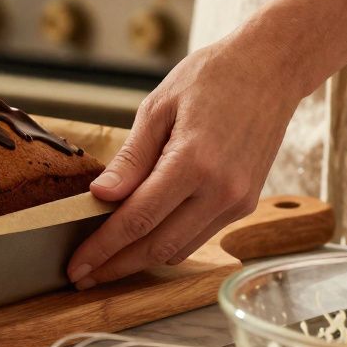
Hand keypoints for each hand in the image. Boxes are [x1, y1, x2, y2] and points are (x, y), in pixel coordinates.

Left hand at [65, 34, 305, 288]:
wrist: (271, 70)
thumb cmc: (211, 79)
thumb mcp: (158, 108)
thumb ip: (131, 158)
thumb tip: (100, 195)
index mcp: (193, 162)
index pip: (136, 219)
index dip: (102, 248)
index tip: (75, 266)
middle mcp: (220, 190)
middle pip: (157, 247)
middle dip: (116, 266)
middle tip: (81, 276)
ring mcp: (238, 201)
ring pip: (179, 249)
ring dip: (141, 260)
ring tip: (105, 261)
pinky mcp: (246, 203)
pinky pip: (199, 236)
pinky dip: (168, 243)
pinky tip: (142, 239)